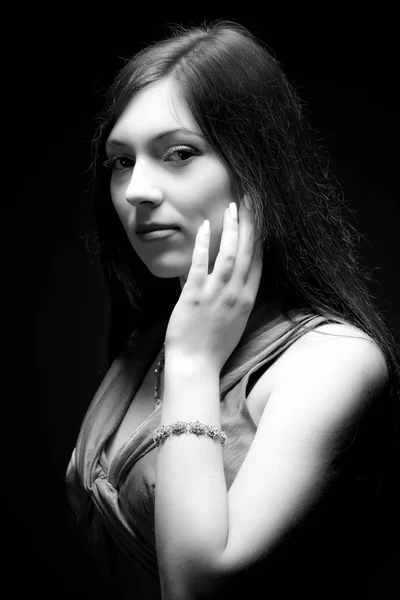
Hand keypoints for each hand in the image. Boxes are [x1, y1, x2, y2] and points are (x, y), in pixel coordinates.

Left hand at [165, 197, 262, 372]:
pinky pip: (201, 264)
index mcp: (247, 300)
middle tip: (252, 200)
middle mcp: (237, 294)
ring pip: (230, 254)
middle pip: (249, 252)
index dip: (261, 236)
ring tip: (232, 206)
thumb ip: (234, 298)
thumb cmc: (212, 347)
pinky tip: (205, 226)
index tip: (261, 217)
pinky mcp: (195, 296)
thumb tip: (227, 277)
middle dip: (252, 223)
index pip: (259, 261)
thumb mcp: (233, 321)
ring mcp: (217, 294)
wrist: (196, 367)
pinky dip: (205, 244)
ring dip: (232, 228)